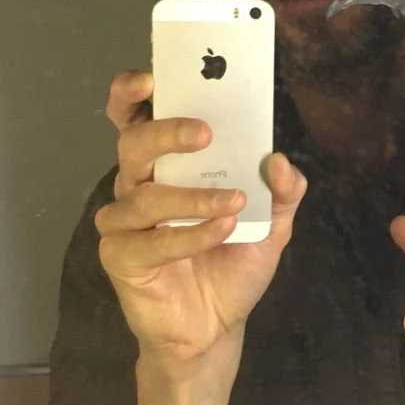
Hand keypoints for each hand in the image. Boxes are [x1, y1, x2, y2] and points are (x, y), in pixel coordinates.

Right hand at [95, 71, 306, 367]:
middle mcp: (137, 186)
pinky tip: (221, 230)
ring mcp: (124, 224)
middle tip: (204, 132)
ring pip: (146, 196)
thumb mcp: (271, 224)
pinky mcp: (121, 259)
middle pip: (133, 145)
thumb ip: (283, 192)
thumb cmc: (232, 263)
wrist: (216, 327)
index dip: (132, 94)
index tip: (153, 78)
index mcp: (164, 166)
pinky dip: (189, 234)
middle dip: (165, 132)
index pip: (135, 119)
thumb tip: (280, 160)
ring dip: (193, 196)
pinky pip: (152, 241)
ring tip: (234, 202)